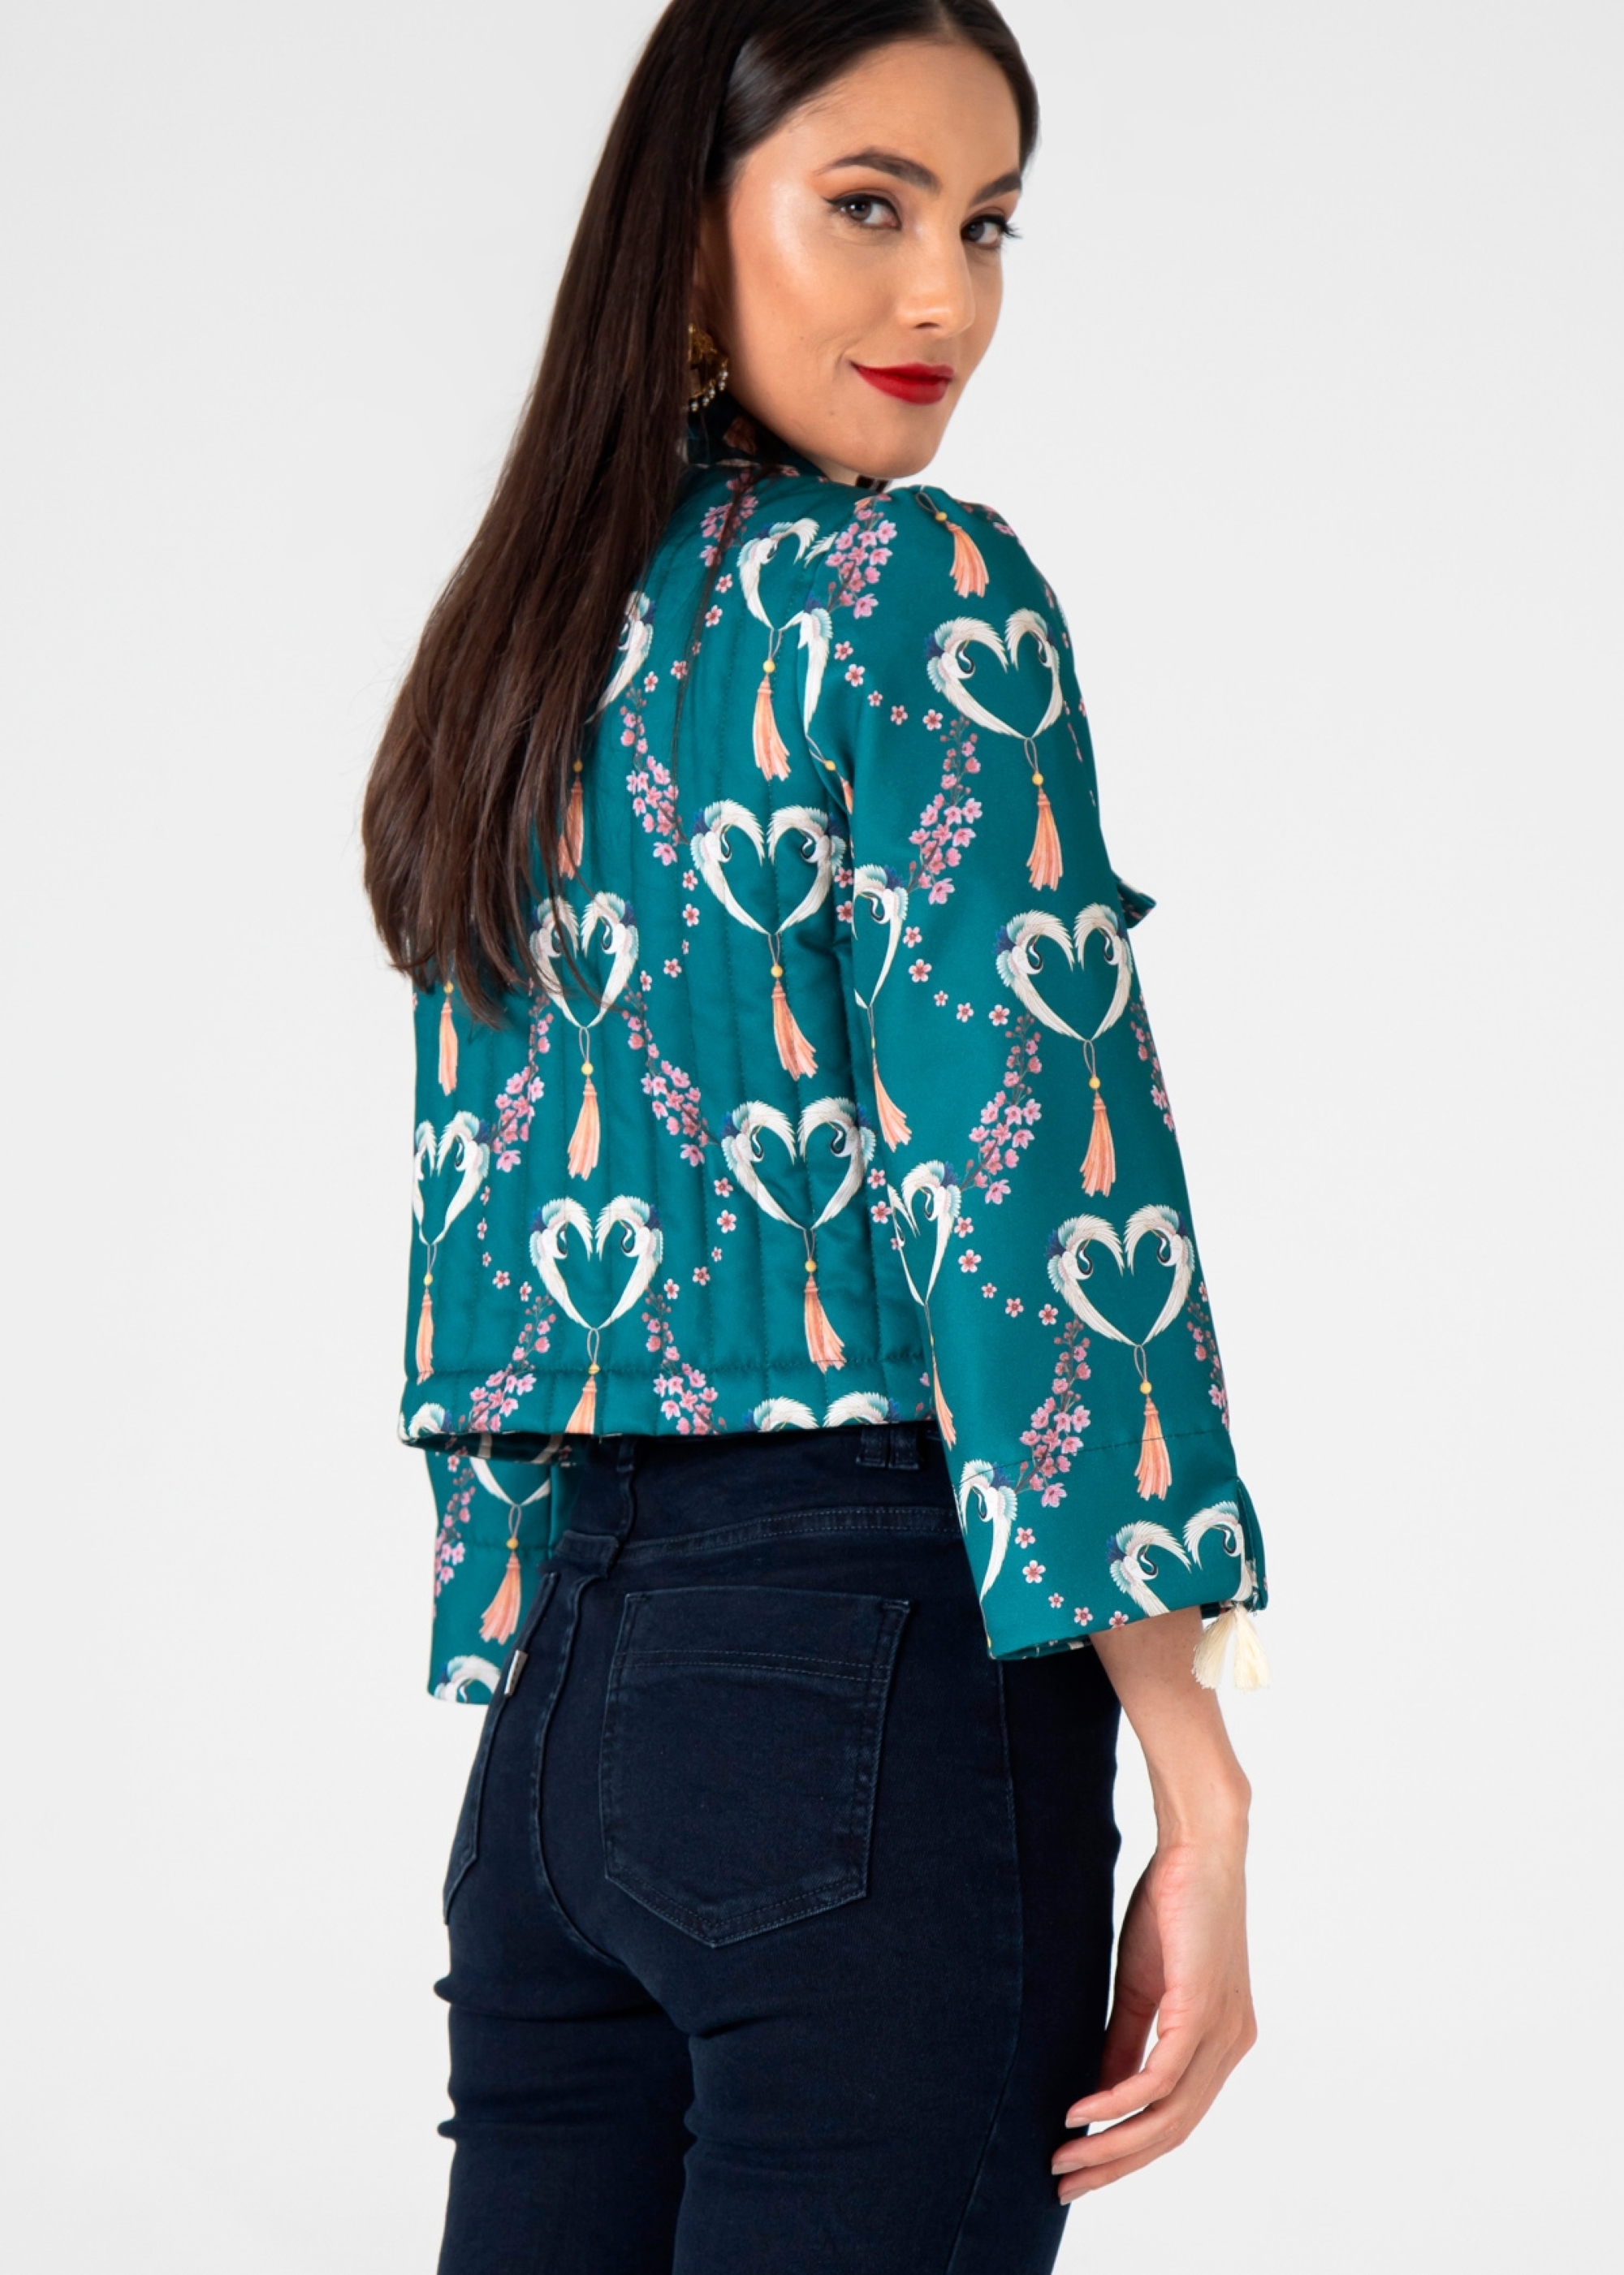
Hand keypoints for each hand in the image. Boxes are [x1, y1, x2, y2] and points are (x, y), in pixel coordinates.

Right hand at [1054, 1608, 1256, 2198]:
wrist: (1200, 1845)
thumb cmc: (1172, 1904)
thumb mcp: (1142, 1986)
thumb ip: (1124, 2039)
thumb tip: (1097, 2093)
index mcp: (1221, 2042)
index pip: (1176, 2119)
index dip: (1129, 2151)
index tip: (1081, 2172)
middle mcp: (1231, 2047)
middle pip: (1173, 2132)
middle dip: (1115, 2166)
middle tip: (1064, 2187)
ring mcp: (1223, 2033)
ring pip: (1168, 2116)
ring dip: (1111, 2144)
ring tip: (1063, 2160)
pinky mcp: (1203, 2011)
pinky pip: (1160, 2077)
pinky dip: (1117, 2100)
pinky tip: (1080, 2113)